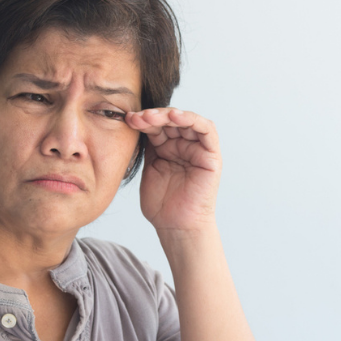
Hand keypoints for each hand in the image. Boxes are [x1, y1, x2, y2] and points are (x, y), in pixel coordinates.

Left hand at [125, 108, 221, 230]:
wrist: (174, 225)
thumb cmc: (161, 203)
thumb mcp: (149, 167)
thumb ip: (148, 145)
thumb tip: (136, 120)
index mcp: (169, 148)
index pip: (158, 125)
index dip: (144, 120)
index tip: (128, 119)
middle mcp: (185, 145)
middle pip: (172, 120)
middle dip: (153, 116)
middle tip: (137, 117)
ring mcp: (199, 149)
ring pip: (188, 121)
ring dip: (169, 115)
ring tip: (151, 117)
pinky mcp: (211, 155)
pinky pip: (207, 131)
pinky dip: (192, 120)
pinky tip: (175, 117)